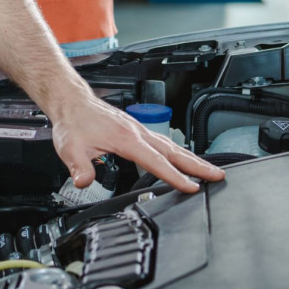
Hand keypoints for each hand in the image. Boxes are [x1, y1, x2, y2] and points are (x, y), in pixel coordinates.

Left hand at [49, 91, 224, 193]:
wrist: (71, 101)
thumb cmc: (73, 122)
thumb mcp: (70, 148)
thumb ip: (79, 167)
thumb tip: (83, 182)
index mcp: (126, 138)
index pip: (156, 161)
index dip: (175, 176)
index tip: (192, 187)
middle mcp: (137, 132)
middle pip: (174, 151)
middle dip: (198, 165)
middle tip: (219, 176)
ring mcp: (138, 129)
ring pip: (171, 145)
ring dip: (191, 158)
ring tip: (209, 170)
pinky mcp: (135, 130)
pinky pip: (163, 141)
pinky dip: (177, 151)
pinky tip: (181, 158)